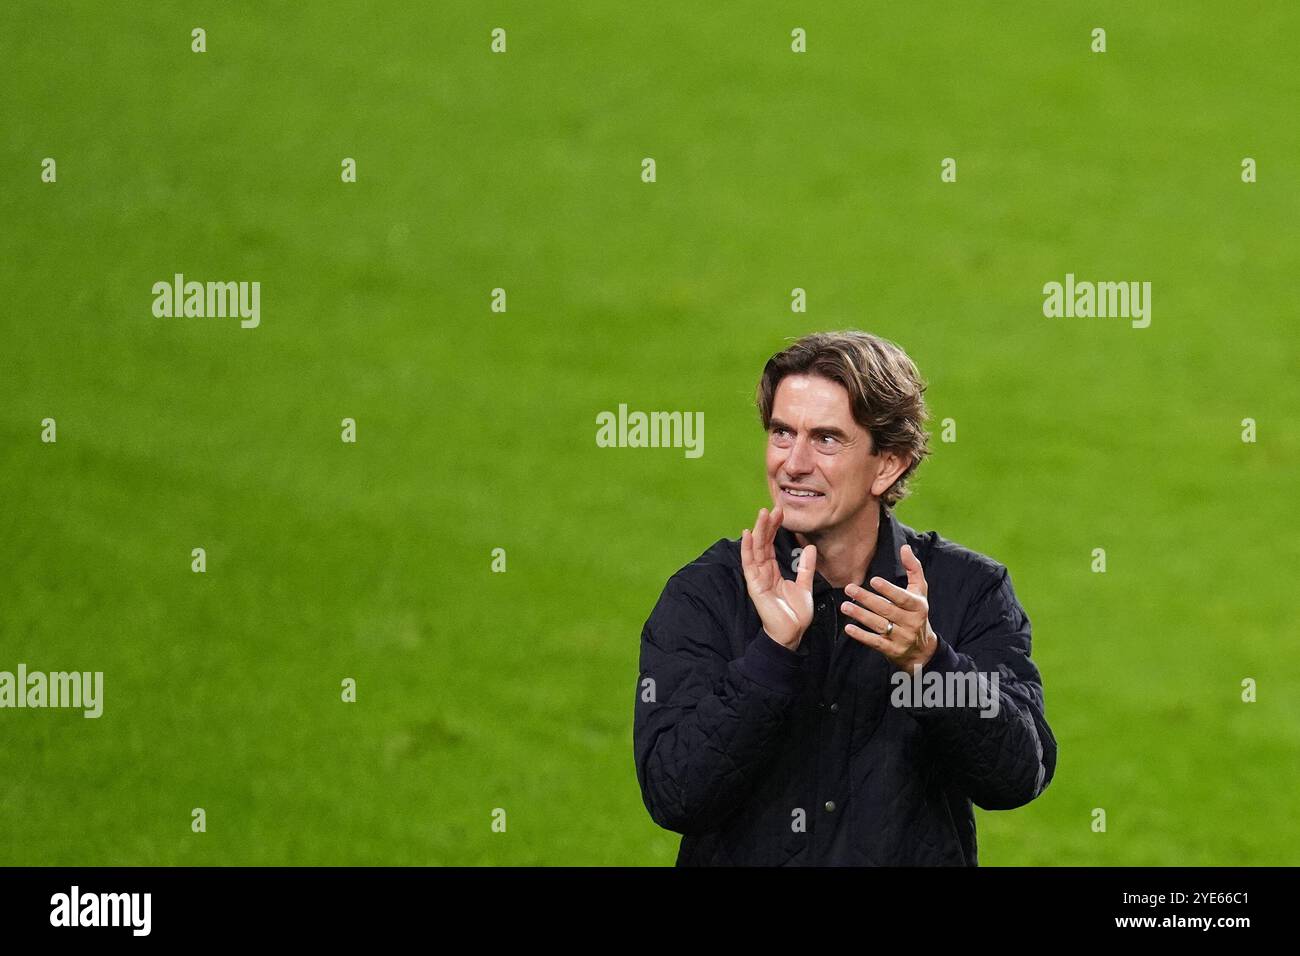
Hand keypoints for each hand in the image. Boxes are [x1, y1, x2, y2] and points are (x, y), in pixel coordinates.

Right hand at [740, 503, 816, 649]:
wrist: (792, 633)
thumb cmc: (795, 614)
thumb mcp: (804, 586)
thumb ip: (806, 567)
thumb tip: (810, 548)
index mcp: (773, 571)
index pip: (771, 545)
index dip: (774, 528)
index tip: (780, 512)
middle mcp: (763, 572)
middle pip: (763, 544)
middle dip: (767, 525)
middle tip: (773, 508)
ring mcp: (757, 578)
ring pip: (756, 549)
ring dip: (758, 531)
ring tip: (762, 514)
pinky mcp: (755, 585)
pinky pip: (749, 564)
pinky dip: (747, 548)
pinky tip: (748, 534)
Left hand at [839, 544, 937, 671]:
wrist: (922, 649)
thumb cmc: (917, 613)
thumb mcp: (920, 591)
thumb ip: (913, 569)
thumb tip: (904, 547)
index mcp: (918, 606)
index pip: (902, 597)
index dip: (888, 590)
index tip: (873, 580)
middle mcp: (911, 622)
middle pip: (887, 610)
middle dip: (867, 599)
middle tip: (849, 589)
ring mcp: (901, 638)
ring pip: (879, 625)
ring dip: (860, 615)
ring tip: (845, 606)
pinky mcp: (891, 650)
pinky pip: (875, 642)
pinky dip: (861, 636)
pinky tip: (849, 628)